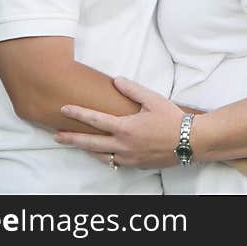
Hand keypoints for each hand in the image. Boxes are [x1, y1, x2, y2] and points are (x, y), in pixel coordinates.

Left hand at [55, 76, 182, 168]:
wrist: (189, 141)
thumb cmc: (172, 118)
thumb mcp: (153, 99)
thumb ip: (132, 89)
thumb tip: (116, 80)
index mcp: (125, 128)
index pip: (95, 120)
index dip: (77, 114)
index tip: (64, 109)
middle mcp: (123, 145)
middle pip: (90, 143)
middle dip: (71, 139)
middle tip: (57, 136)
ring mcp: (129, 158)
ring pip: (101, 155)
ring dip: (86, 149)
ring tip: (76, 144)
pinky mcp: (136, 165)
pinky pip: (114, 162)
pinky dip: (104, 156)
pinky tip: (102, 153)